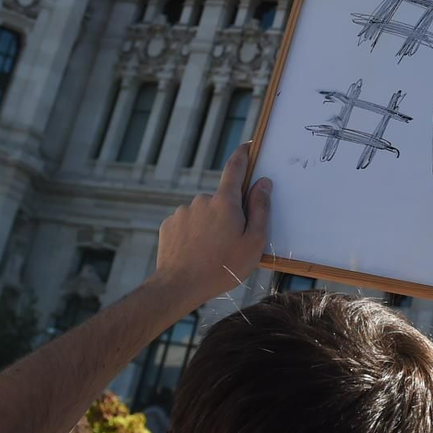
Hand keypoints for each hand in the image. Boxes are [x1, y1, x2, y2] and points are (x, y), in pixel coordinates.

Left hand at [152, 143, 272, 306]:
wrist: (179, 286)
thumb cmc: (222, 267)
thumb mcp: (254, 242)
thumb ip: (261, 209)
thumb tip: (263, 183)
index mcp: (225, 201)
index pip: (235, 167)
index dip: (243, 154)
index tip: (248, 146)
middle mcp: (202, 200)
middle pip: (222, 200)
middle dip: (229, 214)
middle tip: (232, 242)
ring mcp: (183, 212)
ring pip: (204, 214)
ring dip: (210, 227)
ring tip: (212, 253)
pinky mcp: (168, 225)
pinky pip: (187, 224)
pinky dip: (194, 234)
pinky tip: (196, 253)